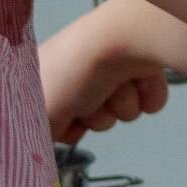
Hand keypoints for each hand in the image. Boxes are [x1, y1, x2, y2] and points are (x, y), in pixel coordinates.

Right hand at [41, 35, 171, 146]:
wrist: (118, 40)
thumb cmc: (73, 69)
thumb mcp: (38, 113)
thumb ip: (38, 136)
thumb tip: (45, 145)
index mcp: (50, 75)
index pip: (57, 121)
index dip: (62, 124)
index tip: (62, 116)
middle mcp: (81, 71)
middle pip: (92, 121)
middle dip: (94, 116)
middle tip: (88, 98)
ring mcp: (113, 70)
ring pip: (122, 115)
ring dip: (119, 106)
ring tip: (112, 84)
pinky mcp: (143, 69)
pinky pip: (148, 104)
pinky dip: (144, 96)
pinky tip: (134, 79)